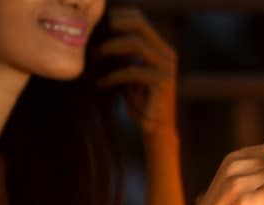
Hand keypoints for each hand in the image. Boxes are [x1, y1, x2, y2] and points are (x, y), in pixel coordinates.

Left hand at [97, 8, 177, 134]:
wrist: (156, 129)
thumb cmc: (142, 103)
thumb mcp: (132, 76)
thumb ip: (126, 58)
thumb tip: (103, 40)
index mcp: (162, 50)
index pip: (142, 22)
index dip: (122, 16)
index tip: (102, 20)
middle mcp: (167, 56)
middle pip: (140, 27)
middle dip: (117, 25)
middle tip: (98, 31)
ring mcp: (166, 68)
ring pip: (136, 44)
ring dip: (111, 47)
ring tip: (96, 55)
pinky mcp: (162, 82)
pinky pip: (132, 71)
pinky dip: (113, 76)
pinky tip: (102, 83)